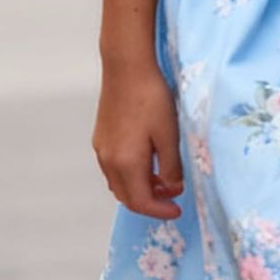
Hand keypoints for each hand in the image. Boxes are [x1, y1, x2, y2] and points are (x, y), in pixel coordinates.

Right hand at [93, 59, 185, 219]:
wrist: (127, 68)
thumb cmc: (151, 99)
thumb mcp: (169, 135)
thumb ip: (171, 167)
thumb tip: (172, 188)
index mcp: (126, 163)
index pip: (141, 202)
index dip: (160, 211)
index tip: (178, 210)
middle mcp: (108, 160)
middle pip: (127, 197)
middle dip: (151, 203)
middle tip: (173, 199)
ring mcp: (101, 149)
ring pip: (119, 184)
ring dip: (140, 189)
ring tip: (165, 181)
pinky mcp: (101, 138)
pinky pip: (114, 169)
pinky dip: (131, 176)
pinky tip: (148, 164)